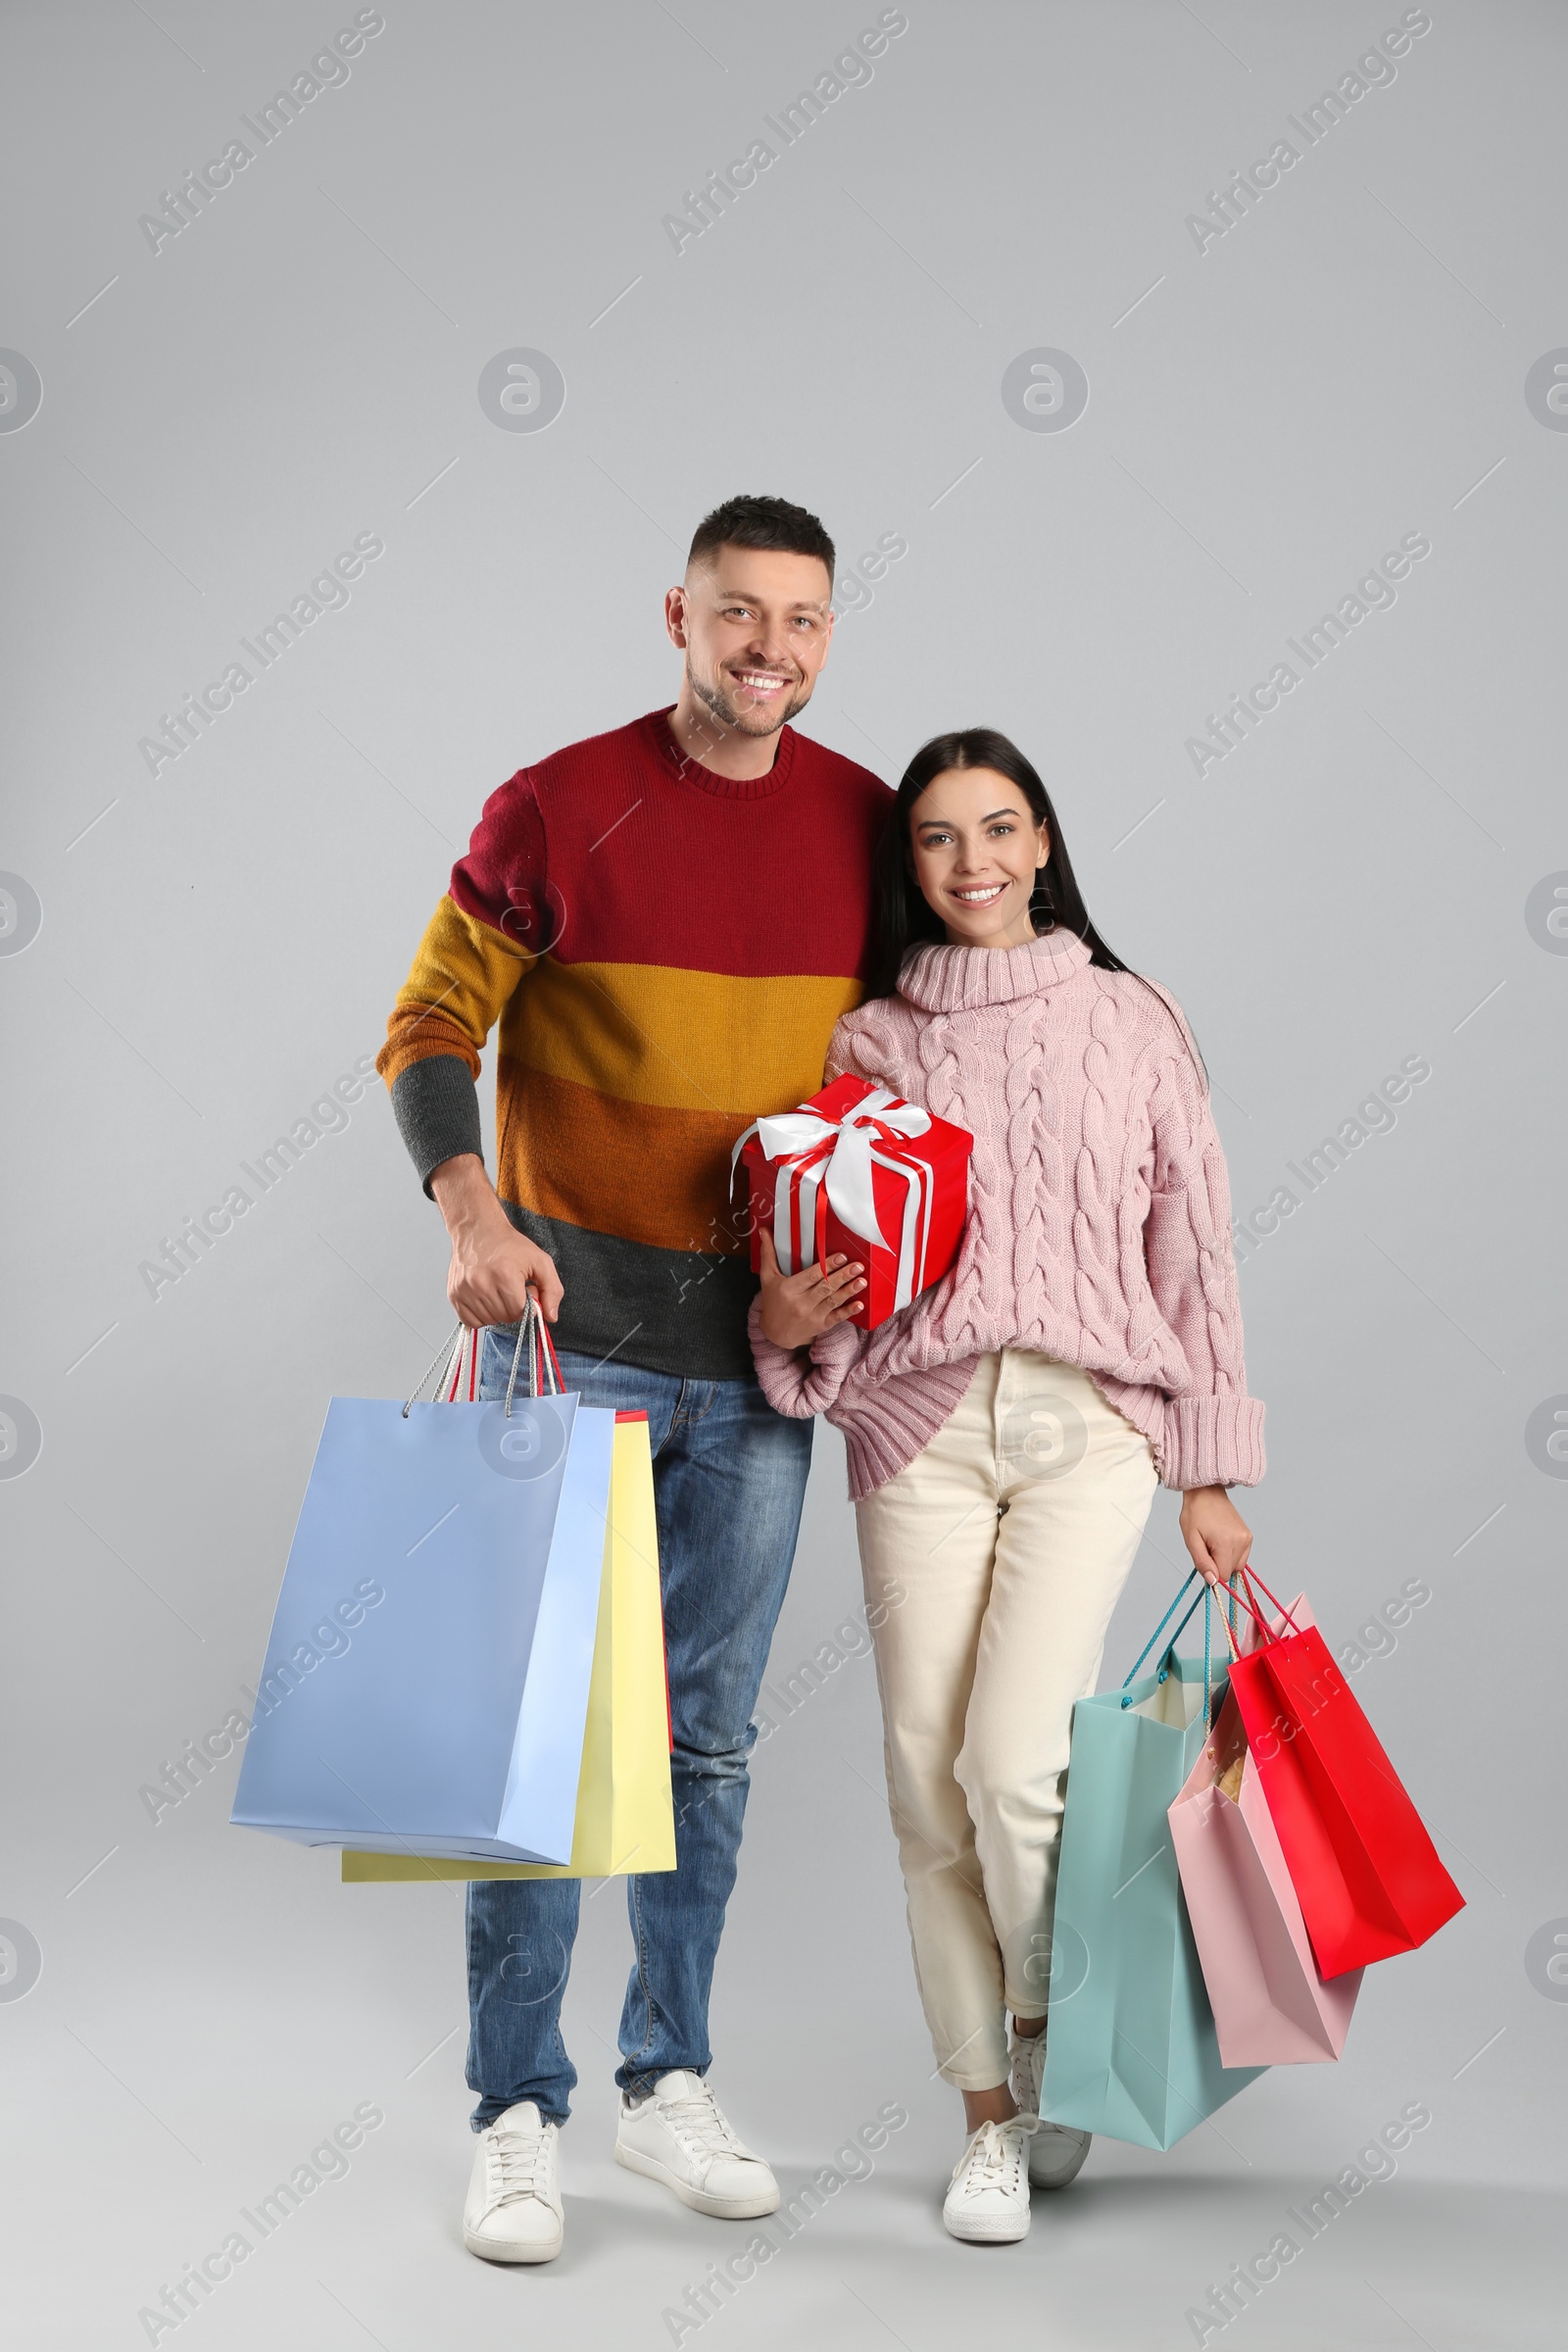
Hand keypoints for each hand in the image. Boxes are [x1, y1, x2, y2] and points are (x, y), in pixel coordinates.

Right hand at [429, 1154, 562, 1326]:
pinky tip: (486, 1299)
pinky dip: (481, 1316)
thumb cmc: (509, 1245)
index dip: (528, 1303)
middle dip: (514, 1307)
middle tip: (511, 1288)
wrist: (478, 1230)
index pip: (521, 1311)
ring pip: (490, 1321)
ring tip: (498, 1291)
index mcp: (505, 1276)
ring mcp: (465, 1291)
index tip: (525, 1289)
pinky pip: (471, 1322)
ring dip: (498, 1311)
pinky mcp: (454, 1295)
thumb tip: (551, 1317)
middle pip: (506, 1318)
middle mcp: (481, 1284)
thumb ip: (552, 1289)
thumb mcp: (540, 1261)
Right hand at [756, 1226, 864, 1346]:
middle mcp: (802, 1303)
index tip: (841, 1257)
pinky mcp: (821, 1326)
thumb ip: (768, 1254)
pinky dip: (849, 1312)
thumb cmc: (772, 1302)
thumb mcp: (767, 1278)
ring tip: (862, 1281)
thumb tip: (764, 1231)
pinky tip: (860, 1304)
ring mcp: (813, 1316)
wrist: (774, 1334)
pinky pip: (837, 1318)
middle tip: (858, 1266)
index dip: (827, 1266)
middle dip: (843, 1276)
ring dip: (849, 1291)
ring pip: (833, 1301)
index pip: (811, 1276)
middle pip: (825, 1287)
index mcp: (789, 1289)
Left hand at [1179, 1484, 1251, 1588]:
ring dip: (1224, 1560)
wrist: (1206, 1493)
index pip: (1223, 1575)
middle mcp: (1241, 1541)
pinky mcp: (1249, 1537)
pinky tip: (1221, 1540)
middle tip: (1207, 1546)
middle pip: (1230, 1571)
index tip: (1204, 1556)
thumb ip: (1202, 1563)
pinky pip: (1241, 1557)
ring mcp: (1247, 1539)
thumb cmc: (1195, 1513)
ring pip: (1236, 1566)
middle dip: (1217, 1564)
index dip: (1211, 1571)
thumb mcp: (1191, 1539)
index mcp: (1226, 1543)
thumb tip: (1213, 1582)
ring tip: (1214, 1542)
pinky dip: (1230, 1554)